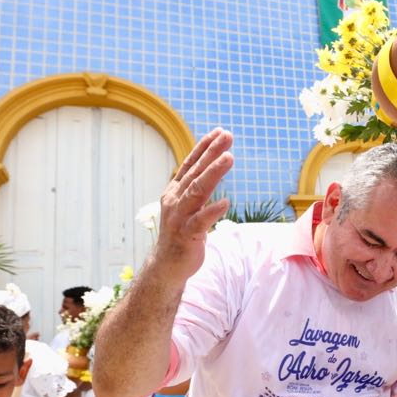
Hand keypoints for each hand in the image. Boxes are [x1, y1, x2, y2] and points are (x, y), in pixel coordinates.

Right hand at [152, 128, 234, 284]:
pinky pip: (201, 222)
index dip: (204, 147)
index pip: (191, 164)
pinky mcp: (187, 235)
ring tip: (229, 158)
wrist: (167, 264)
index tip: (219, 131)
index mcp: (176, 191)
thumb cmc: (181, 232)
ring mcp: (180, 217)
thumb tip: (210, 166)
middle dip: (212, 153)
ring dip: (214, 173)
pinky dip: (212, 212)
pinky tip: (226, 203)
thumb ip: (196, 187)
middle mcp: (176, 200)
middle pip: (196, 172)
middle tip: (227, 136)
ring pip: (198, 191)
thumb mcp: (188, 205)